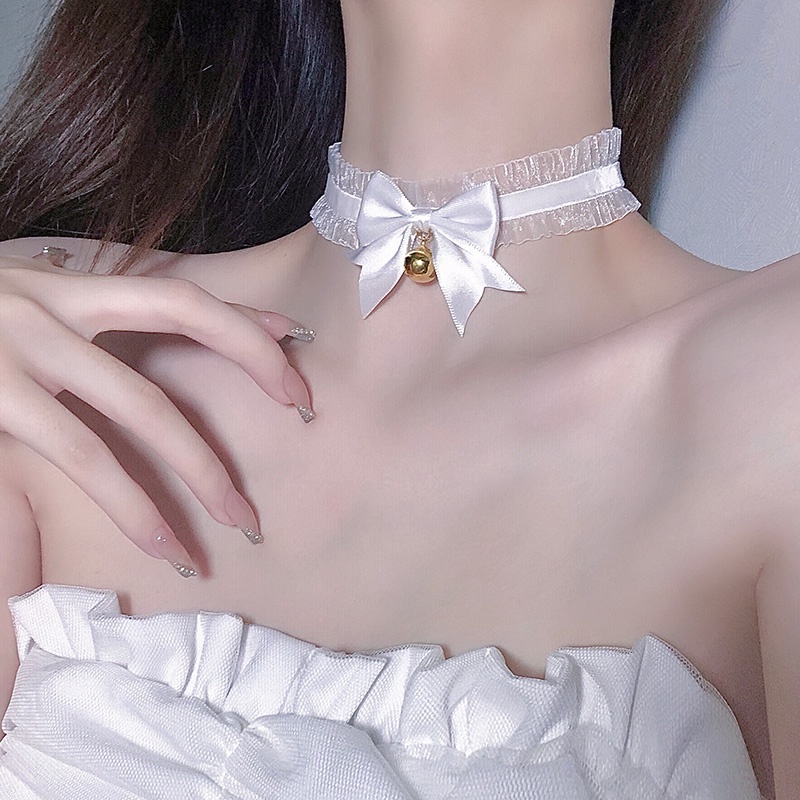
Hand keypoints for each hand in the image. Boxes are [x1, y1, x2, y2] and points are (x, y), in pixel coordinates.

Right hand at [0, 254, 314, 576]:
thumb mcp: (31, 313)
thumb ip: (100, 334)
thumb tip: (173, 351)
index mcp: (72, 288)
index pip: (184, 296)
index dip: (245, 328)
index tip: (297, 357)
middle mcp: (54, 307)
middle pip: (178, 336)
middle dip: (243, 385)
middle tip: (288, 448)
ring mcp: (22, 348)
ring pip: (136, 409)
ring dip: (195, 471)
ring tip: (235, 526)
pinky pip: (79, 457)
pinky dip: (128, 505)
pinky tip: (162, 542)